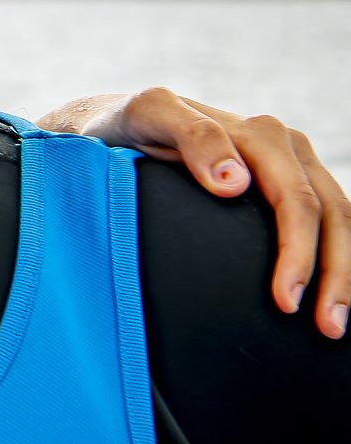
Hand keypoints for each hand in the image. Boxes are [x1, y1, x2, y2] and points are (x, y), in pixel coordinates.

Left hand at [39, 89, 349, 338]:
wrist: (116, 121)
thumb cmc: (128, 123)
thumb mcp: (149, 115)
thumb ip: (192, 137)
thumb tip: (234, 183)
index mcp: (262, 135)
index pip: (296, 202)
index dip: (298, 253)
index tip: (286, 300)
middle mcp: (286, 148)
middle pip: (330, 215)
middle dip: (336, 276)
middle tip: (327, 328)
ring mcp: (291, 167)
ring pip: (339, 222)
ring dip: (344, 275)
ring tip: (334, 326)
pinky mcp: (285, 185)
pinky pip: (325, 222)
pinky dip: (335, 259)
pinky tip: (329, 295)